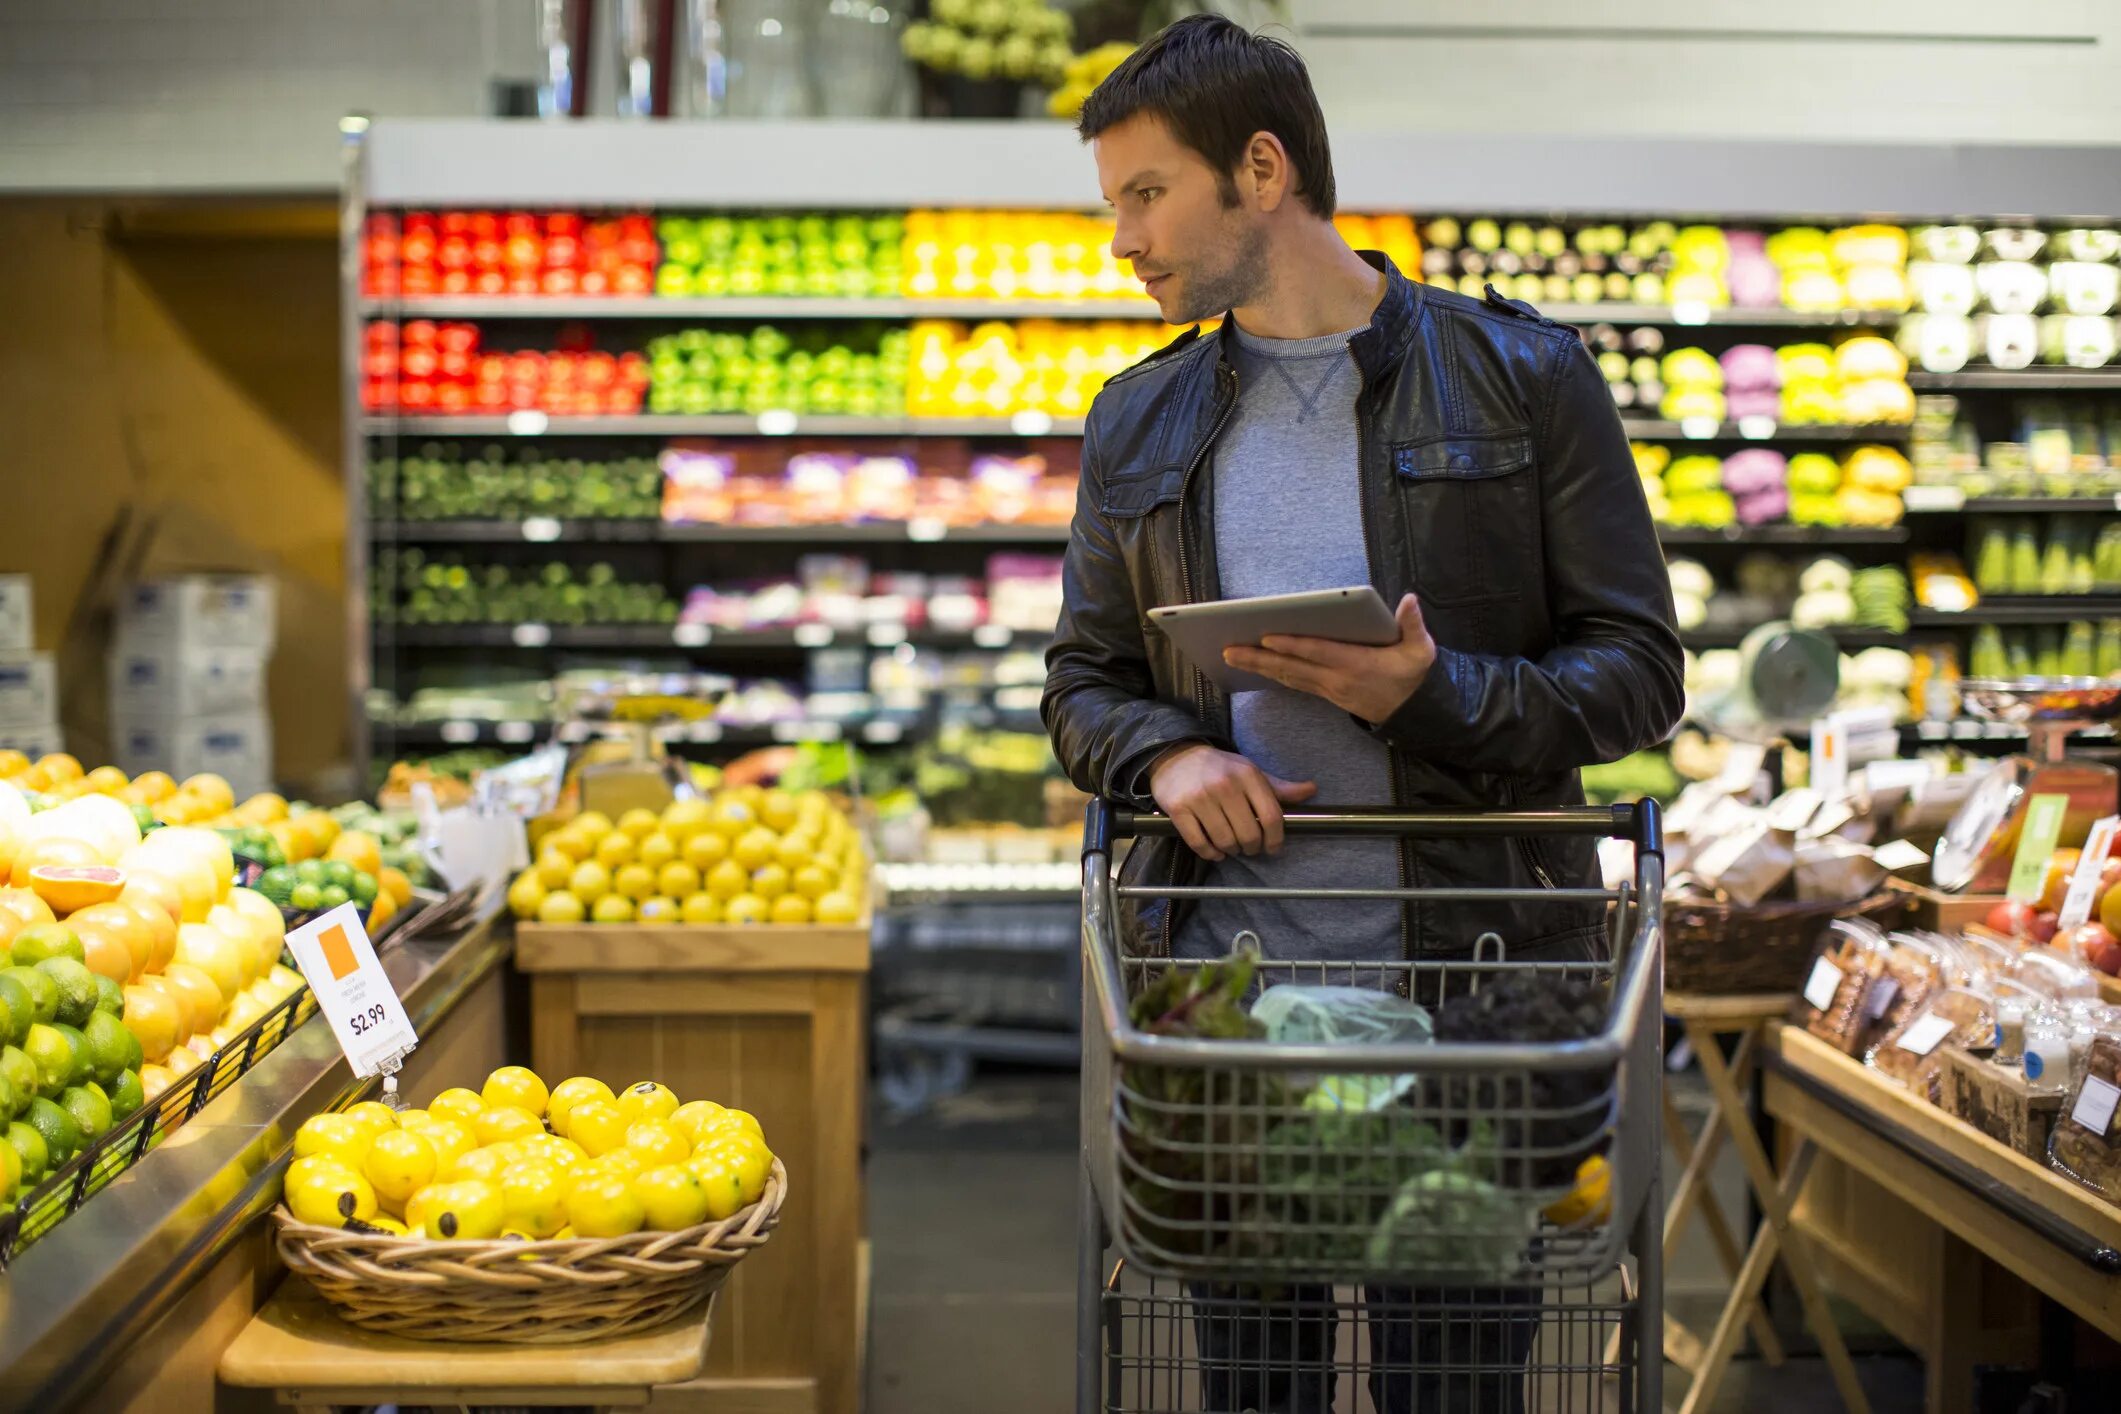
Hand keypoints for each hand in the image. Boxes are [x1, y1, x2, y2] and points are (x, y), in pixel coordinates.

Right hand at [1148, 743, 1315, 861]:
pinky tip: (1214, 851)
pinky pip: (1198, 843)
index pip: (1271, 816)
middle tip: (1249, 847)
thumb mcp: (1250, 771)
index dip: (1276, 839)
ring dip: (1231, 851)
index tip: (1274, 848)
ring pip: (1225, 841)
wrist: (1176, 755)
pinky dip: (1209, 853)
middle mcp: (1225, 785)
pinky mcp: (1178, 809)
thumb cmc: (1219, 768)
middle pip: (1249, 833)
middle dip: (1252, 847)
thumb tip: (1311, 790)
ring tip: (1232, 847)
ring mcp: (1200, 798)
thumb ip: (1279, 787)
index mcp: (1248, 775)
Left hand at [1223, 593, 1436, 724]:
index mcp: (1357, 665)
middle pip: (1292, 668)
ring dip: (1258, 667)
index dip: (1293, 646)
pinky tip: (1253, 665)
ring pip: (1287, 676)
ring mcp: (1328, 688)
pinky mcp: (1324, 692)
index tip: (1267, 638)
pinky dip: (1272, 673)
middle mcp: (1336, 678)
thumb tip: (1409, 599)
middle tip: (1228, 650)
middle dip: (1258, 659)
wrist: (1412, 714)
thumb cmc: (1413, 677)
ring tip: (1230, 655)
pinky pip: (1293, 681)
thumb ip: (1414, 625)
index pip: (1319, 653)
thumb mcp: (1422, 651)